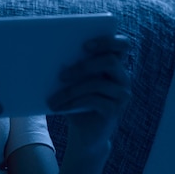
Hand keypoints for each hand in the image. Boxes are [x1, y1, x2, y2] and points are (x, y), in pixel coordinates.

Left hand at [47, 35, 131, 151]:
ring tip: (53, 99)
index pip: (122, 45)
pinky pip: (94, 101)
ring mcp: (121, 94)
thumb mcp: (71, 83)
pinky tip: (58, 107)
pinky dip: (73, 103)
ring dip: (70, 91)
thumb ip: (69, 67)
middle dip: (84, 65)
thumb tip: (51, 57)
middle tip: (61, 75)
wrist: (83, 132)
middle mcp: (122, 77)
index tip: (84, 45)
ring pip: (97, 84)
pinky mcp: (115, 110)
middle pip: (111, 61)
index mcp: (114, 63)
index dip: (107, 41)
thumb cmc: (75, 101)